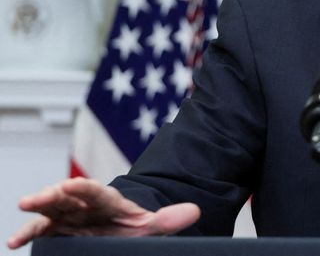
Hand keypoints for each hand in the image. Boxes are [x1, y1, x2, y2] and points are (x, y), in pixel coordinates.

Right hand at [7, 177, 199, 249]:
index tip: (70, 184)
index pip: (96, 192)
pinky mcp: (60, 229)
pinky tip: (15, 242)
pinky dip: (29, 233)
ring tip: (23, 208)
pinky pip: (43, 229)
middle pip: (68, 197)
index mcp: (109, 201)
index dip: (84, 188)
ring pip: (52, 209)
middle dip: (52, 195)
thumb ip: (169, 219)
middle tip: (35, 197)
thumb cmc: (135, 226)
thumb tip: (194, 211)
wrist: (122, 229)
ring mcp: (71, 216)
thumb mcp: (152, 225)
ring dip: (37, 209)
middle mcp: (86, 205)